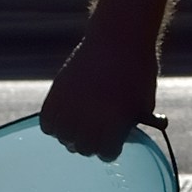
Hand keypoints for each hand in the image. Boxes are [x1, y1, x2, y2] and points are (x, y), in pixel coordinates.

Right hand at [40, 31, 157, 161]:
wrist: (119, 39)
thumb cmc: (138, 72)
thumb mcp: (144, 103)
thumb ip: (131, 126)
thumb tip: (119, 142)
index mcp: (116, 119)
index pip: (106, 153)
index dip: (111, 150)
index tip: (113, 145)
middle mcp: (90, 114)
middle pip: (83, 148)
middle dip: (91, 145)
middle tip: (96, 137)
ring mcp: (71, 103)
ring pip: (63, 137)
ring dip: (72, 136)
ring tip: (80, 128)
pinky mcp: (57, 92)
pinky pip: (47, 122)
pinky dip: (55, 125)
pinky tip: (65, 120)